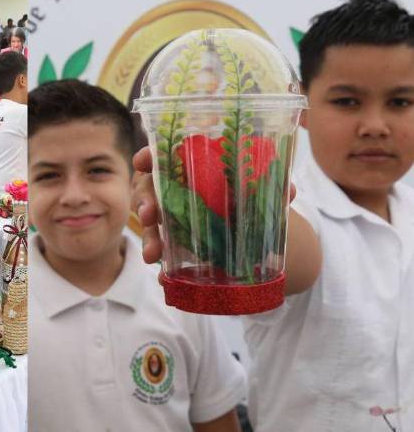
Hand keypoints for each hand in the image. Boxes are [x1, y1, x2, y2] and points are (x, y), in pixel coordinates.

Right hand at [133, 146, 297, 264]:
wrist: (257, 238)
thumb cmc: (251, 203)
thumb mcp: (261, 195)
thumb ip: (271, 189)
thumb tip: (288, 189)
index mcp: (192, 167)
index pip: (164, 155)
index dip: (149, 156)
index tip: (143, 161)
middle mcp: (175, 189)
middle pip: (149, 188)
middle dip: (145, 200)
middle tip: (149, 215)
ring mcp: (171, 217)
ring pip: (150, 222)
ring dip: (148, 236)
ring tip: (153, 254)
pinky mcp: (173, 243)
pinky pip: (161, 250)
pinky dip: (161, 264)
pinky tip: (161, 275)